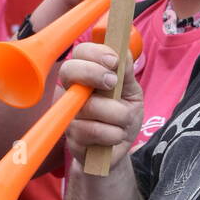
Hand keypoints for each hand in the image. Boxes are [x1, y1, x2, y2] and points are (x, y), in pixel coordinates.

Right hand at [59, 41, 143, 170]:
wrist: (120, 148)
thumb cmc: (123, 114)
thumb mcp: (131, 91)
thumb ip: (126, 72)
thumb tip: (123, 52)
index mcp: (87, 74)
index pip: (80, 53)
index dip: (95, 53)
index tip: (114, 61)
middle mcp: (73, 91)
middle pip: (68, 70)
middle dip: (93, 72)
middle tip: (113, 83)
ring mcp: (69, 114)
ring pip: (91, 106)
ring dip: (118, 114)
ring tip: (124, 121)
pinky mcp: (72, 137)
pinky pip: (94, 130)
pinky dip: (114, 133)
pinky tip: (116, 135)